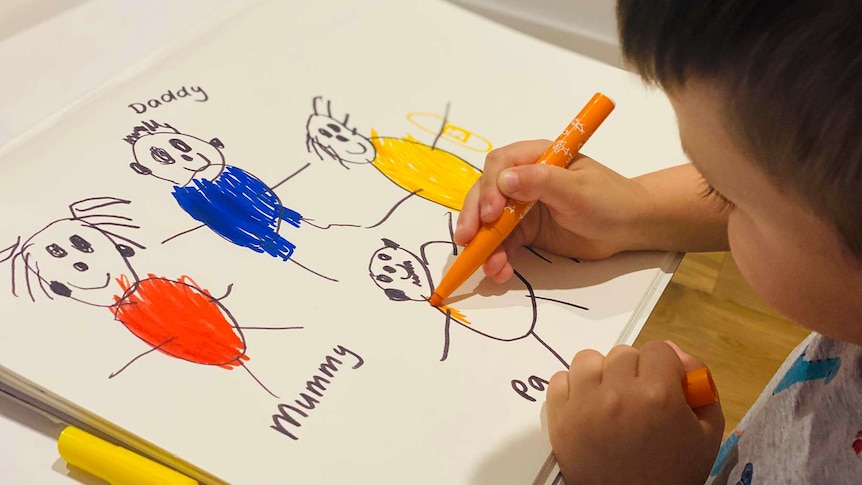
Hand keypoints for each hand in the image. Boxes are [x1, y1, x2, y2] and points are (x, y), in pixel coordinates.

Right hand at [454, 140, 652, 282]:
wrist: (629, 227)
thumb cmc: (610, 200)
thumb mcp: (578, 190)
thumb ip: (542, 182)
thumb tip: (504, 180)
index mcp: (536, 158)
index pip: (500, 166)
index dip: (489, 188)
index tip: (491, 213)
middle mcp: (523, 179)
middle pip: (486, 194)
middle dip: (474, 217)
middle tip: (467, 240)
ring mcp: (522, 206)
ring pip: (490, 222)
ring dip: (485, 244)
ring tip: (490, 266)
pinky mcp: (525, 231)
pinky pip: (503, 243)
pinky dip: (498, 257)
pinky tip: (499, 271)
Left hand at [546, 341, 724, 484]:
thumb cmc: (672, 473)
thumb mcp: (706, 433)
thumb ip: (700, 387)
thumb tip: (679, 356)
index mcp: (658, 393)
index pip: (658, 349)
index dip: (663, 368)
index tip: (662, 386)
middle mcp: (618, 392)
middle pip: (624, 353)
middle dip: (634, 372)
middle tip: (638, 399)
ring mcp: (584, 402)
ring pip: (589, 359)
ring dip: (600, 374)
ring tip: (609, 399)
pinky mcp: (559, 416)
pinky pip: (560, 379)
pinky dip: (572, 388)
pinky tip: (586, 406)